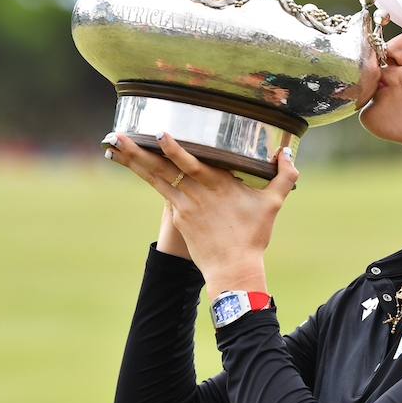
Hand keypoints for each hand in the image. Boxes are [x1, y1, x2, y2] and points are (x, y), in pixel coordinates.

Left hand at [102, 132, 298, 298]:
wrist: (233, 268)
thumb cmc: (253, 235)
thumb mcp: (273, 203)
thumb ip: (284, 176)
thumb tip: (288, 152)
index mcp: (218, 185)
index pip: (192, 163)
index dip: (174, 149)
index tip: (159, 133)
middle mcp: (196, 193)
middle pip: (163, 168)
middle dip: (139, 151)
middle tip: (117, 135)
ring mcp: (183, 205)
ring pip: (155, 177)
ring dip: (133, 160)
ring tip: (114, 145)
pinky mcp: (178, 216)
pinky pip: (159, 189)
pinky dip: (144, 175)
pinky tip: (132, 164)